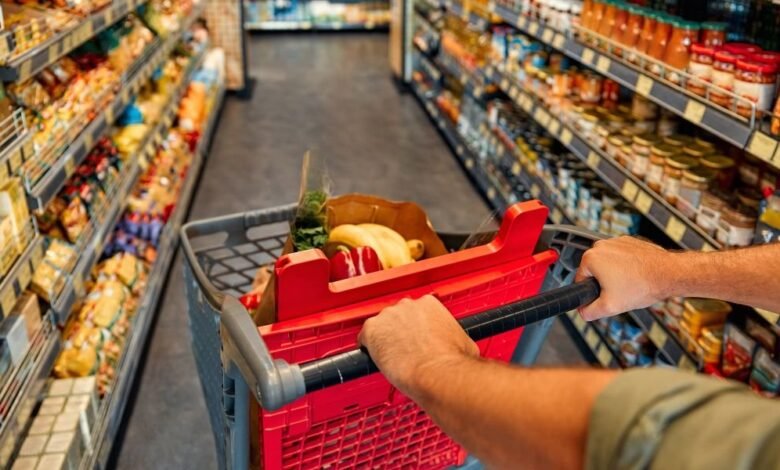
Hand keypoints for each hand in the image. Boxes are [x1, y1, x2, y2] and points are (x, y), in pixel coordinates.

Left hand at [358, 295, 478, 399]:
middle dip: (401, 332)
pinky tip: (376, 358)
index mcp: (430, 304)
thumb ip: (454, 336)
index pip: (417, 311)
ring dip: (385, 339)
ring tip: (393, 358)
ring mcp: (388, 316)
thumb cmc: (451, 363)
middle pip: (398, 316)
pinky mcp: (372, 330)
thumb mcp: (464, 342)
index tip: (418, 339)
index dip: (416, 328)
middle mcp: (407, 305)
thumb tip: (459, 345)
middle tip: (406, 350)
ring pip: (381, 326)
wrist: (438, 375)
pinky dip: (368, 348)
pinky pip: (364, 338)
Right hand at [575, 237, 674, 320]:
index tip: (605, 297)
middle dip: (604, 283)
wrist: (669, 274)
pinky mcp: (629, 241)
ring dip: (615, 274)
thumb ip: (589, 312)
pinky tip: (636, 276)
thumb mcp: (610, 307)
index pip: (580, 280)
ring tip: (630, 284)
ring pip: (608, 264)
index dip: (591, 293)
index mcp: (591, 258)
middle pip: (594, 271)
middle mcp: (601, 246)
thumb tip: (583, 312)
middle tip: (619, 292)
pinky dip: (627, 266)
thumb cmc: (643, 285)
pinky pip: (621, 257)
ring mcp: (616, 241)